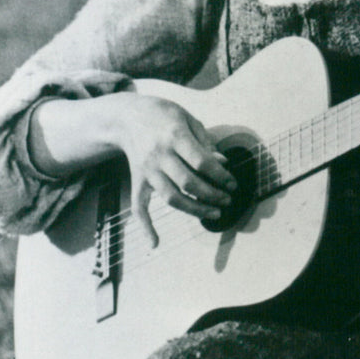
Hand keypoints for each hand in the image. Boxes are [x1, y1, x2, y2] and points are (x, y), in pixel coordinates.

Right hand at [115, 95, 237, 246]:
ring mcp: (147, 170)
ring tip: (215, 213)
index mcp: (174, 136)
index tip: (233, 184)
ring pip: (171, 197)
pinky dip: (146, 226)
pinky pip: (139, 207)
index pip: (201, 162)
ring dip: (194, 209)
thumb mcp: (187, 118)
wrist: (126, 117)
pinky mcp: (138, 180)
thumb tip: (223, 164)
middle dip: (212, 195)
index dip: (220, 176)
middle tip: (228, 200)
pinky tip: (155, 243)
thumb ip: (205, 142)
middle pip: (188, 182)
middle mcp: (159, 155)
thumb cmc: (163, 115)